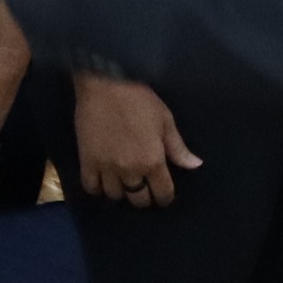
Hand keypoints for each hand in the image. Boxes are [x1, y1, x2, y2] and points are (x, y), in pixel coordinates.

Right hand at [71, 73, 198, 208]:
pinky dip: (98, 188)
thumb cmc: (139, 98)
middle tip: (144, 187)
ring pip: (115, 195)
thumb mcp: (165, 120)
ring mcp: (106, 167)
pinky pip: (91, 186)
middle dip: (144, 196)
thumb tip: (194, 165)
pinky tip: (103, 181)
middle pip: (138, 199)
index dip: (165, 197)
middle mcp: (130, 170)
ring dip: (122, 192)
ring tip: (123, 182)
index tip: (163, 193)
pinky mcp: (87, 161)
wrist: (106, 83)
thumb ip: (178, 148)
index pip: (162, 193)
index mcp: (153, 161)